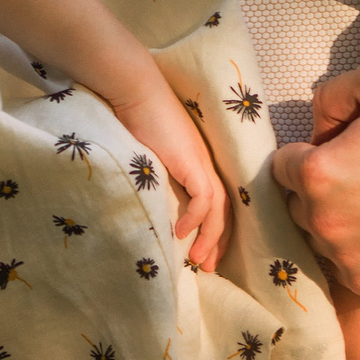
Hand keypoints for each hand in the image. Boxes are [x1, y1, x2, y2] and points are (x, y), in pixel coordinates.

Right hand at [111, 87, 227, 272]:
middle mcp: (205, 163)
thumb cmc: (137, 119)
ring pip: (218, 208)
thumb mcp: (149, 157)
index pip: (217, 202)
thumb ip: (157, 177)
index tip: (205, 254)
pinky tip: (183, 233)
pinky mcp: (191, 161)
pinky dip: (197, 218)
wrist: (135, 92)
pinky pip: (204, 197)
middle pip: (224, 209)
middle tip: (209, 267)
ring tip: (200, 261)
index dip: (214, 229)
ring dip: (210, 237)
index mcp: (197, 162)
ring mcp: (201, 161)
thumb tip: (151, 204)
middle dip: (218, 241)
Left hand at [269, 59, 359, 296]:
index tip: (339, 149)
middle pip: (296, 202)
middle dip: (318, 187)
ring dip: (336, 220)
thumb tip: (314, 124)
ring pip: (318, 236)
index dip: (309, 152)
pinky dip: (359, 250)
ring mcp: (345, 260)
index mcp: (319, 173)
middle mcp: (323, 222)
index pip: (280, 164)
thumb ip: (333, 90)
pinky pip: (344, 265)